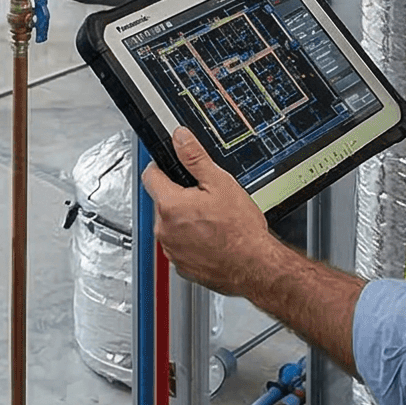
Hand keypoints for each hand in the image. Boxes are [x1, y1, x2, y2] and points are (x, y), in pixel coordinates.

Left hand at [141, 128, 283, 297]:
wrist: (255, 266)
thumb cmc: (240, 230)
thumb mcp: (220, 183)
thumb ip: (195, 157)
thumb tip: (180, 138)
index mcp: (170, 205)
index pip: (150, 176)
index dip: (161, 167)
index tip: (172, 168)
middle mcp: (164, 230)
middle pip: (162, 202)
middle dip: (179, 197)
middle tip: (205, 199)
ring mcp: (172, 250)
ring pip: (171, 226)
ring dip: (185, 221)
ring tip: (212, 221)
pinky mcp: (181, 266)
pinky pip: (180, 246)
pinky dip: (191, 242)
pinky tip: (211, 239)